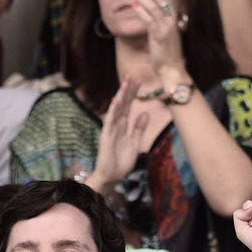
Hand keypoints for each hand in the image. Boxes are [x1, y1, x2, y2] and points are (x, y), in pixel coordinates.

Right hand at [90, 75, 147, 190]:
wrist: (112, 176)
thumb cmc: (121, 162)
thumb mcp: (135, 143)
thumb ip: (139, 129)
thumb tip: (145, 113)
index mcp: (124, 126)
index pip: (129, 106)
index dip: (133, 94)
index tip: (138, 81)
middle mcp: (117, 125)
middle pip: (123, 104)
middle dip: (127, 90)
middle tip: (131, 75)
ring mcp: (111, 130)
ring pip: (116, 109)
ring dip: (120, 96)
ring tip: (125, 83)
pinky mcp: (106, 137)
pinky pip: (109, 122)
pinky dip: (112, 111)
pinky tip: (115, 101)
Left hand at [130, 0, 186, 76]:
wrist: (172, 69)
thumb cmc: (166, 54)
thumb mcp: (163, 35)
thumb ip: (158, 24)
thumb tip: (150, 16)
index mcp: (172, 18)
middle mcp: (170, 20)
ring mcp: (166, 27)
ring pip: (154, 6)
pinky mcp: (159, 35)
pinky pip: (149, 19)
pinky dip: (141, 10)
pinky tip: (133, 4)